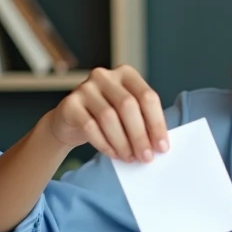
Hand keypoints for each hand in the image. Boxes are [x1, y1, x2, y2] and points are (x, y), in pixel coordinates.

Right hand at [46, 65, 167, 162]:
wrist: (70, 121)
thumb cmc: (105, 117)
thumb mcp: (126, 114)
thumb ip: (142, 121)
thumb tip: (159, 146)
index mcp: (126, 74)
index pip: (147, 96)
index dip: (157, 123)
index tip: (162, 147)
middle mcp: (104, 76)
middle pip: (128, 105)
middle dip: (140, 135)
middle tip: (147, 157)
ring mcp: (85, 87)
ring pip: (109, 117)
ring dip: (122, 142)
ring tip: (130, 158)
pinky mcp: (69, 104)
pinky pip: (90, 126)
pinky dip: (105, 144)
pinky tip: (113, 154)